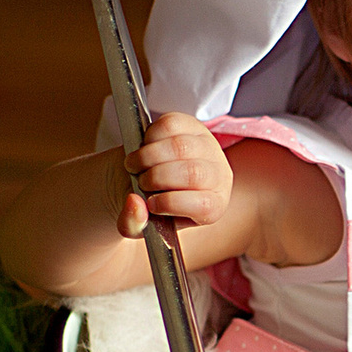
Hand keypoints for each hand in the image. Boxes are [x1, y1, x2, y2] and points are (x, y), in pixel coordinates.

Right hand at [110, 113, 232, 238]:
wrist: (145, 181)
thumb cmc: (150, 207)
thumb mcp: (139, 226)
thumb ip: (133, 223)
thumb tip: (135, 202)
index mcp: (213, 207)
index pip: (204, 205)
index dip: (171, 203)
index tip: (150, 203)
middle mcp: (219, 176)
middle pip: (193, 173)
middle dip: (156, 177)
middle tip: (140, 181)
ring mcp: (209, 147)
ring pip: (181, 146)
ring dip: (149, 156)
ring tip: (134, 165)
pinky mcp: (193, 126)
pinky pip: (172, 124)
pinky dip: (150, 136)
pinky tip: (143, 147)